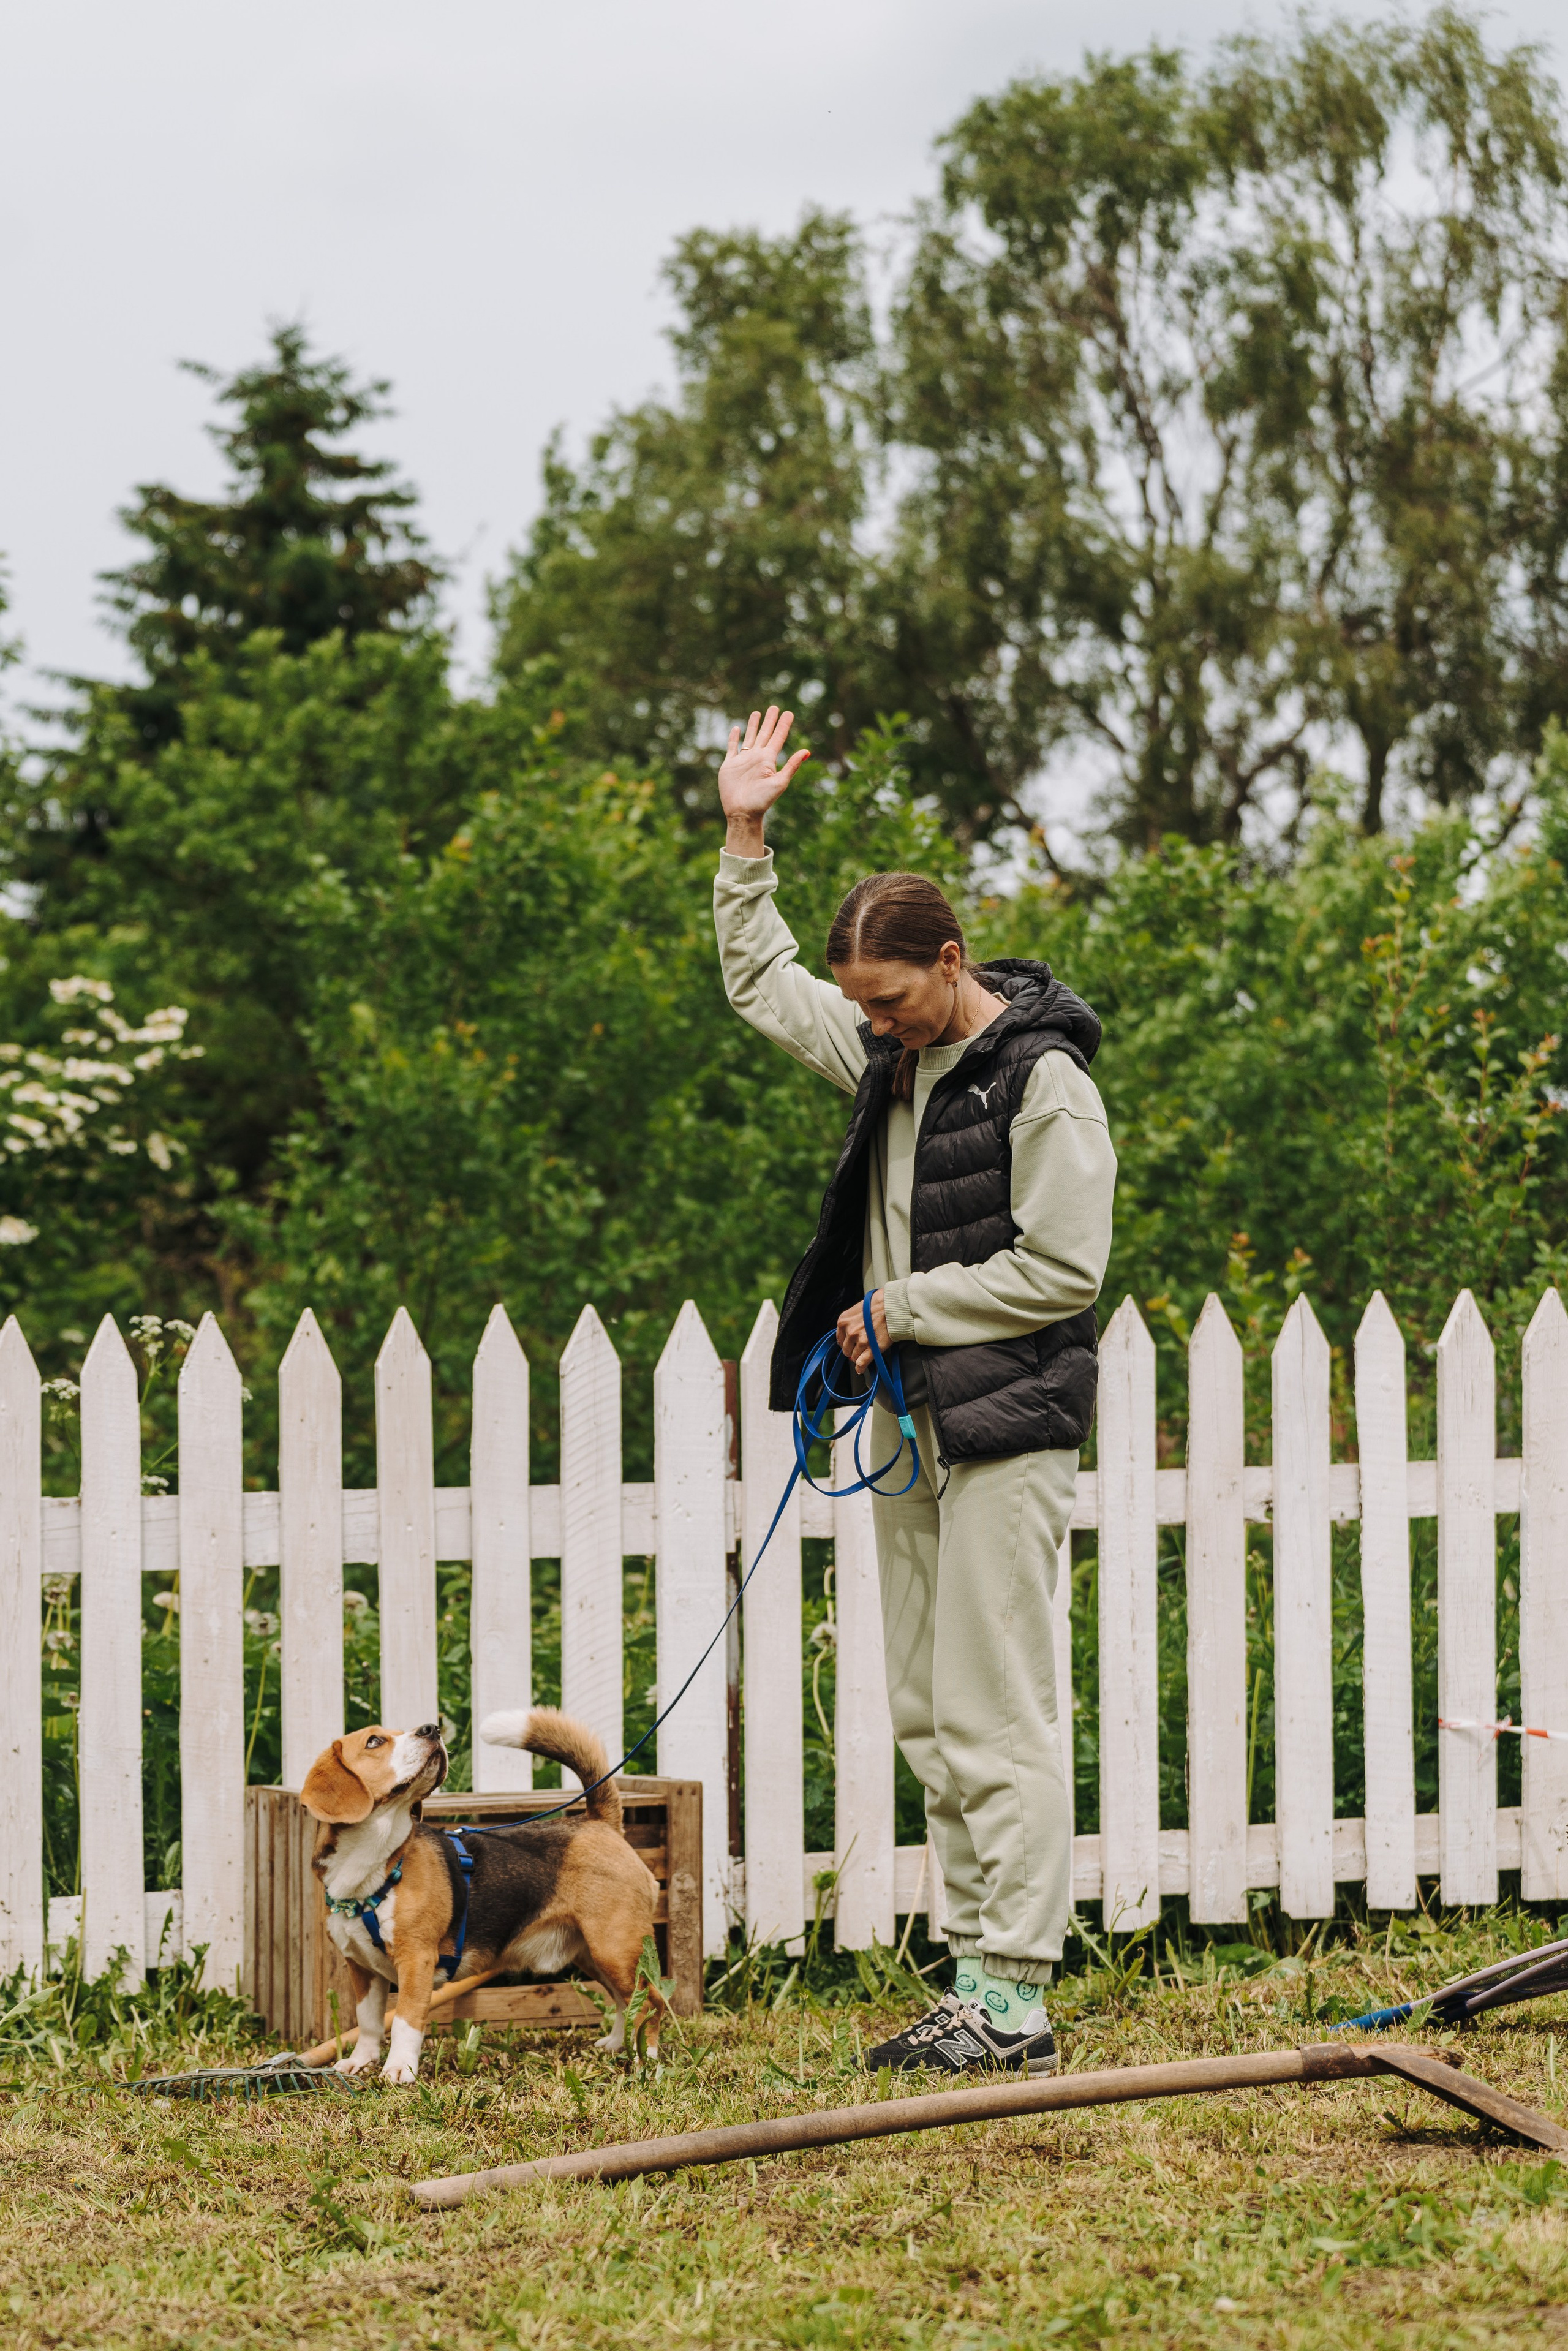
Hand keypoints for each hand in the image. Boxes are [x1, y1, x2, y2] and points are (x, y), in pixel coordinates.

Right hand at [719, 706, 809, 853]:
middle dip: (770, 721)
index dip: (783, 725)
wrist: (742, 813)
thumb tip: (807, 751)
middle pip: (765, 734)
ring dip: (753, 725)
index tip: (789, 712)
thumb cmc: (762, 800)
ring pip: (749, 737)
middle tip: (774, 707)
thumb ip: (792, 766)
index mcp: (769, 760)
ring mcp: (743, 760)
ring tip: (757, 713)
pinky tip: (736, 729)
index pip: (778, 737)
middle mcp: (757, 757)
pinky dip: (734, 738)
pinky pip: (732, 748)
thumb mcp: (780, 782)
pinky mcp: (730, 765)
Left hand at [836, 1290, 889, 1376]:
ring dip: (859, 1357)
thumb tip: (850, 1332)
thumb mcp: (857, 1309)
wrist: (892, 1306)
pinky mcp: (871, 1349)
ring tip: (865, 1354)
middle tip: (860, 1348)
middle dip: (852, 1350)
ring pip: (854, 1357)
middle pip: (846, 1349)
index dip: (847, 1342)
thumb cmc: (877, 1305)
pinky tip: (861, 1369)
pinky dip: (860, 1368)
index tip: (851, 1344)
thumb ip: (851, 1321)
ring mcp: (860, 1341)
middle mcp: (849, 1331)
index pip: (840, 1339)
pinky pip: (862, 1363)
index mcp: (843, 1321)